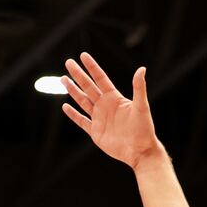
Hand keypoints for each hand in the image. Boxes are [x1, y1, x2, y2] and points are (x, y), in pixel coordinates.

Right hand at [60, 52, 163, 168]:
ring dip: (73, 91)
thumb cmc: (144, 129)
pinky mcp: (95, 132)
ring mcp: (99, 118)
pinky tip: (65, 107)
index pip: (100, 79)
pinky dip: (73, 115)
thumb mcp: (141, 106)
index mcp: (115, 98)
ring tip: (63, 79)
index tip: (83, 56)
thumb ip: (139, 88)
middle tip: (68, 62)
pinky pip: (82, 121)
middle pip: (88, 87)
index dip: (92, 67)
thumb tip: (142, 69)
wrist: (140, 151)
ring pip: (83, 101)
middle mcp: (105, 106)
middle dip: (78, 75)